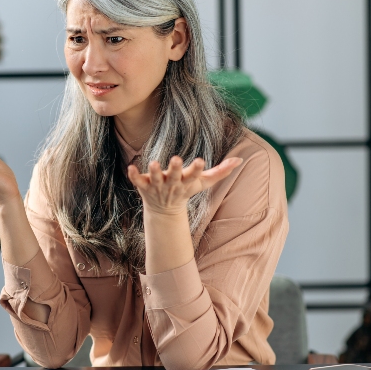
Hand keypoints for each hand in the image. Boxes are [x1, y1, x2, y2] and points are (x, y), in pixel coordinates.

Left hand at [127, 156, 242, 214]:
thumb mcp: (203, 183)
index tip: (200, 161)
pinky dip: (133, 175)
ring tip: (153, 163)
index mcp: (186, 182)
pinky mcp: (144, 186)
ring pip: (156, 178)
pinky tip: (130, 167)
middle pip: (175, 176)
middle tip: (176, 159)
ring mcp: (157, 186)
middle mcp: (172, 184)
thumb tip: (240, 159)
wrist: (164, 210)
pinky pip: (137, 181)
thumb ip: (221, 172)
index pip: (194, 175)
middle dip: (175, 168)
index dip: (197, 169)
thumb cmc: (185, 191)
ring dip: (155, 172)